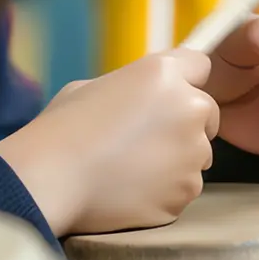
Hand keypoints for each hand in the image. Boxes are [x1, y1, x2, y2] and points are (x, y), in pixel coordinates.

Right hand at [0, 50, 218, 235]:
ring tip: (131, 169)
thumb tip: (137, 99)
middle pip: (206, 114)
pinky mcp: (185, 193)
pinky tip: (129, 191)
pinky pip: (181, 190)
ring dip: (175, 161)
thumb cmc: (62, 128)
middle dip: (184, 125)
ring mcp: (192, 155)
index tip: (167, 97)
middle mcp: (190, 110)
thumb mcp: (91, 87)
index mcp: (165, 75)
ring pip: (196, 156)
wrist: (52, 179)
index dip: (183, 82)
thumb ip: (130, 88)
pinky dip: (163, 192)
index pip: (199, 66)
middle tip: (143, 140)